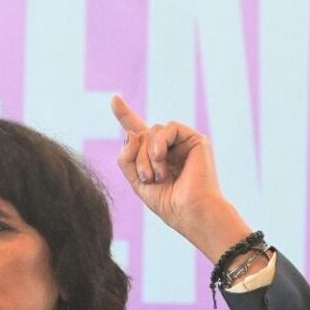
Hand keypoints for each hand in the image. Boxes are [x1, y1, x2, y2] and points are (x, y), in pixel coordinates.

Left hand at [111, 95, 251, 261]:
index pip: (138, 132)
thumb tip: (131, 133)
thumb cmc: (167, 202)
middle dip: (137, 158)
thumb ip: (127, 158)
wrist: (189, 211)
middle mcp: (169, 146)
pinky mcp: (195, 139)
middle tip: (147, 178)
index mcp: (155, 156)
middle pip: (140, 135)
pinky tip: (162, 157)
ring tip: (157, 176)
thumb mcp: (136, 181)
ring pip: (152, 131)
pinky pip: (169, 128)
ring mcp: (182, 142)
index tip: (114, 98)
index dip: (125, 115)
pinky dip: (160, 143)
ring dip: (147, 155)